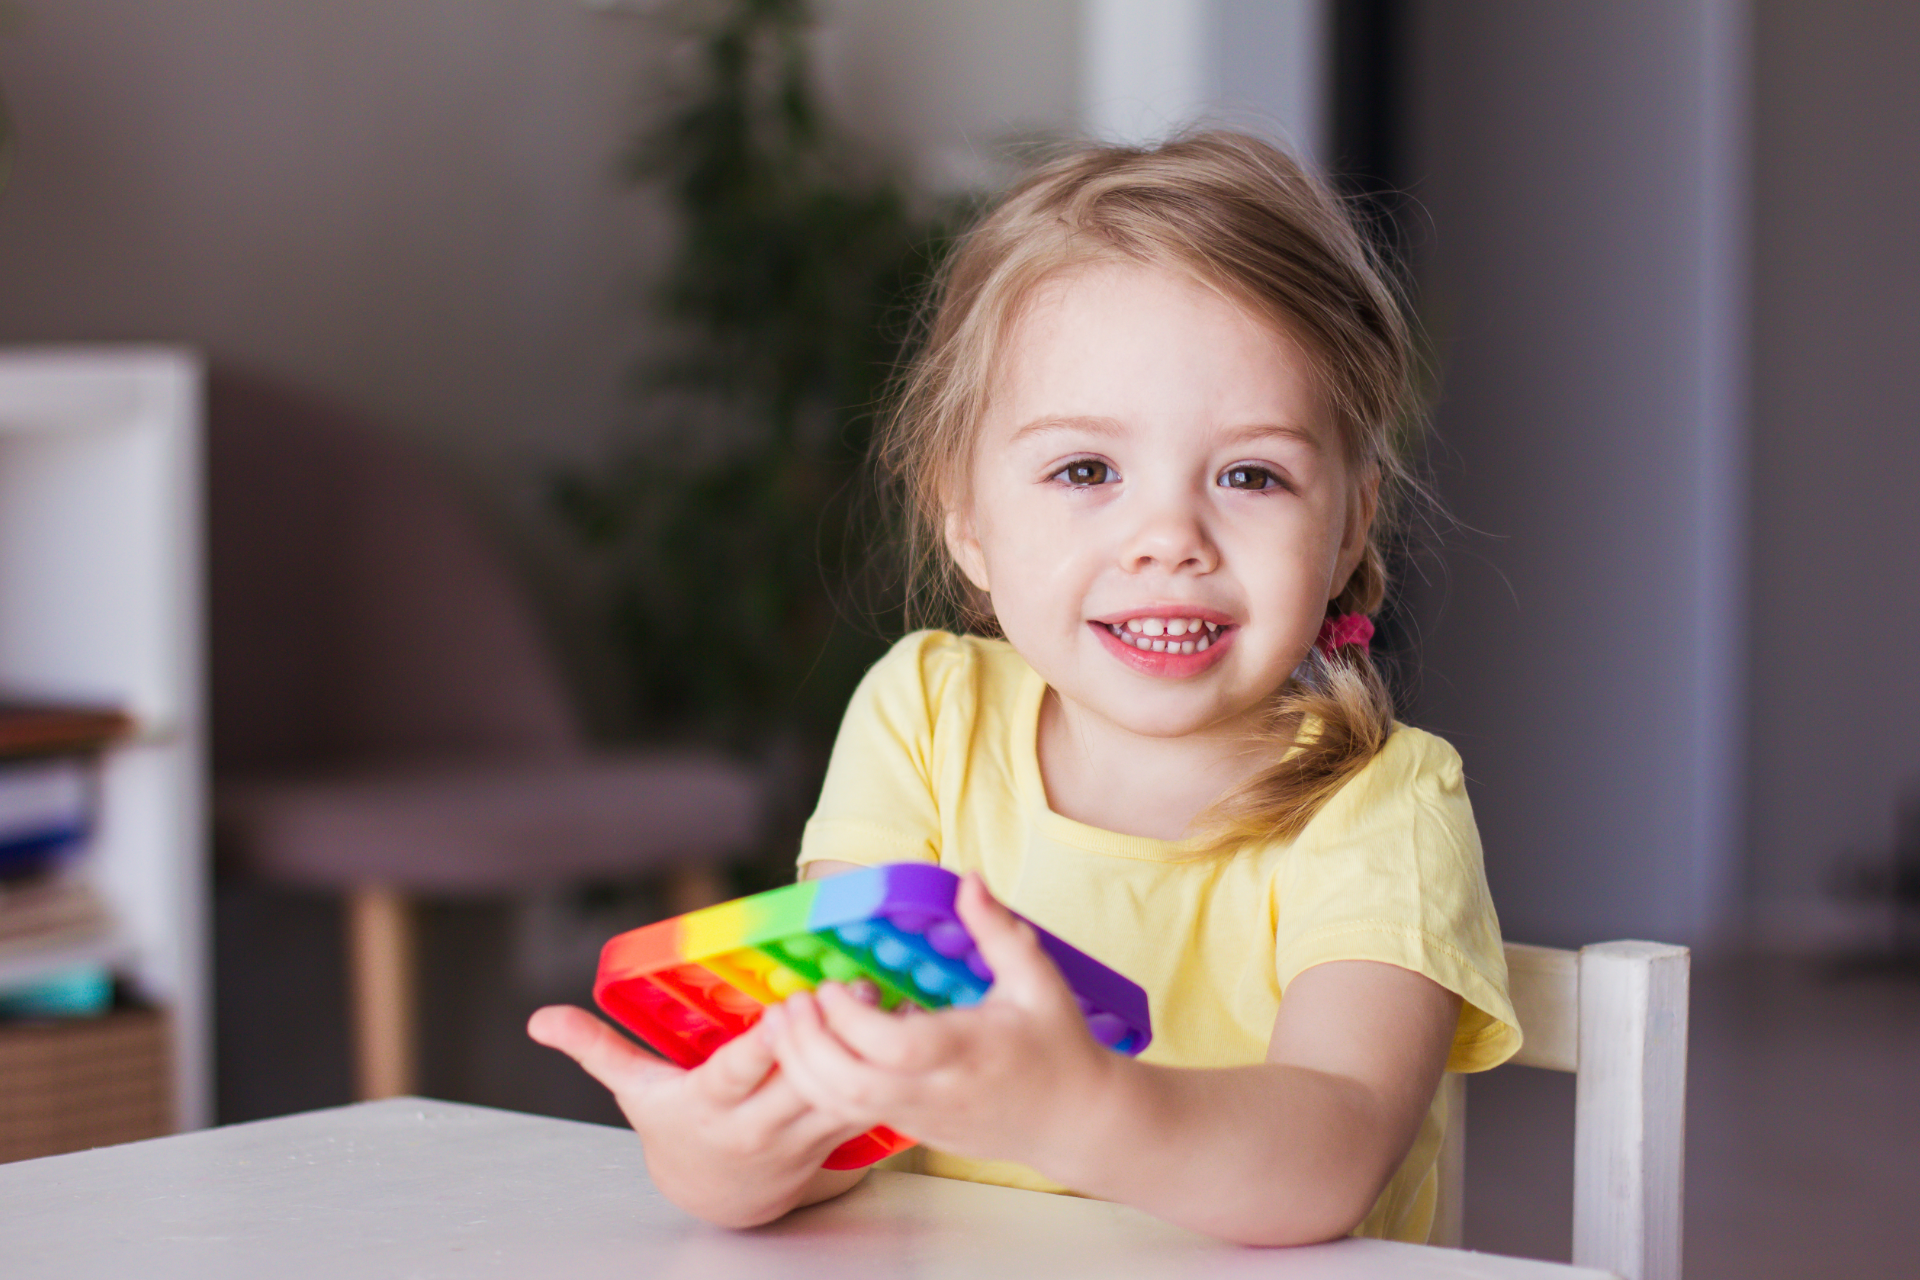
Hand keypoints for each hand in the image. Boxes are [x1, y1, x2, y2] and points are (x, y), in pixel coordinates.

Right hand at [527, 1004, 867, 1226]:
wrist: (720, 1197)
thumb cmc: (677, 1128)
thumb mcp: (635, 1090)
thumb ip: (596, 1049)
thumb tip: (540, 1019)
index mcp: (711, 1104)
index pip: (736, 1075)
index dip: (761, 1048)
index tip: (780, 1012)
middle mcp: (759, 1122)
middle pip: (799, 1078)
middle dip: (826, 1035)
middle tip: (850, 987)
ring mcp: (802, 1133)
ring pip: (841, 1092)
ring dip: (865, 1049)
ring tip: (887, 999)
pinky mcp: (834, 1134)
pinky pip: (866, 1101)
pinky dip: (886, 1068)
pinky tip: (908, 1028)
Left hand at [760, 873, 1115, 1168]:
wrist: (1075, 1120)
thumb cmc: (1058, 1044)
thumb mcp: (1037, 979)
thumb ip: (997, 930)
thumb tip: (968, 879)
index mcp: (969, 1049)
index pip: (892, 1045)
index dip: (849, 1020)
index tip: (832, 986)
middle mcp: (939, 1090)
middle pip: (852, 1086)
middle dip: (807, 1047)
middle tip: (793, 1003)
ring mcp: (923, 1117)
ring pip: (843, 1109)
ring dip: (803, 1069)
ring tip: (787, 1024)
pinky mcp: (914, 1130)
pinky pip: (853, 1116)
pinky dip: (821, 1085)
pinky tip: (811, 1049)